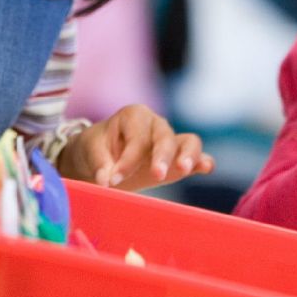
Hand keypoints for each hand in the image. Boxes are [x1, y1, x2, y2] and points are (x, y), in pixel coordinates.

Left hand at [57, 104, 213, 191]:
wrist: (102, 157)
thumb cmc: (96, 149)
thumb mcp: (90, 151)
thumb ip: (98, 163)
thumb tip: (105, 180)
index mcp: (134, 116)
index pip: (137, 138)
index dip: (127, 160)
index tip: (113, 180)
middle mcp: (156, 124)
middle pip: (165, 137)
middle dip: (162, 155)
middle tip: (158, 174)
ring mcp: (170, 141)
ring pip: (188, 142)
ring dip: (188, 155)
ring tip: (185, 169)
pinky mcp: (178, 158)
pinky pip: (196, 157)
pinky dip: (202, 161)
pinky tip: (206, 167)